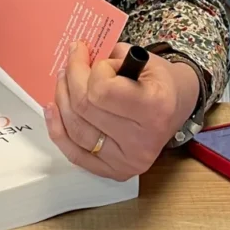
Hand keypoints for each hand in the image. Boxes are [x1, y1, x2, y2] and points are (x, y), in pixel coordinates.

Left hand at [44, 41, 200, 181]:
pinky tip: (52, 108)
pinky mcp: (113, 171)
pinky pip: (74, 153)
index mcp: (154, 108)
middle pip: (84, 107)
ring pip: (75, 129)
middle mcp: (141, 141)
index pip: (101, 90)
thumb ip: (112, 58)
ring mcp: (126, 161)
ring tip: (63, 78)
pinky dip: (58, 130)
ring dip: (62, 98)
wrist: (177, 107)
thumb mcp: (146, 59)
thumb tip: (79, 59)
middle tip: (73, 58)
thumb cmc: (160, 81)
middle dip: (72, 76)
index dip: (96, 70)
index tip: (103, 61)